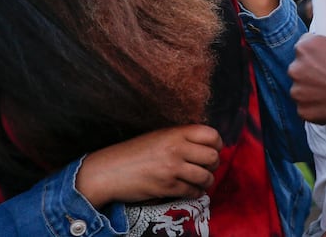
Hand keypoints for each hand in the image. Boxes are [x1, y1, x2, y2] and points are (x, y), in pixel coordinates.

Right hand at [76, 124, 221, 207]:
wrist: (108, 171)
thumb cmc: (134, 152)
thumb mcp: (159, 136)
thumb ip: (182, 138)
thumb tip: (208, 145)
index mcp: (175, 133)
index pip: (211, 135)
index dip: (217, 144)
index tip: (213, 149)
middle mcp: (176, 149)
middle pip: (213, 157)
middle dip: (214, 164)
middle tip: (207, 167)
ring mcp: (172, 169)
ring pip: (206, 177)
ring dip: (207, 181)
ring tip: (200, 180)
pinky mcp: (167, 188)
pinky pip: (193, 192)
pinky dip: (196, 192)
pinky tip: (191, 189)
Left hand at [289, 27, 325, 147]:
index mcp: (307, 47)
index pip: (305, 43)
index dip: (318, 48)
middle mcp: (297, 69)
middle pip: (301, 65)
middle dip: (315, 68)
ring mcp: (298, 92)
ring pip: (303, 85)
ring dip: (315, 86)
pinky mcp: (303, 110)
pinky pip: (307, 103)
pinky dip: (318, 103)